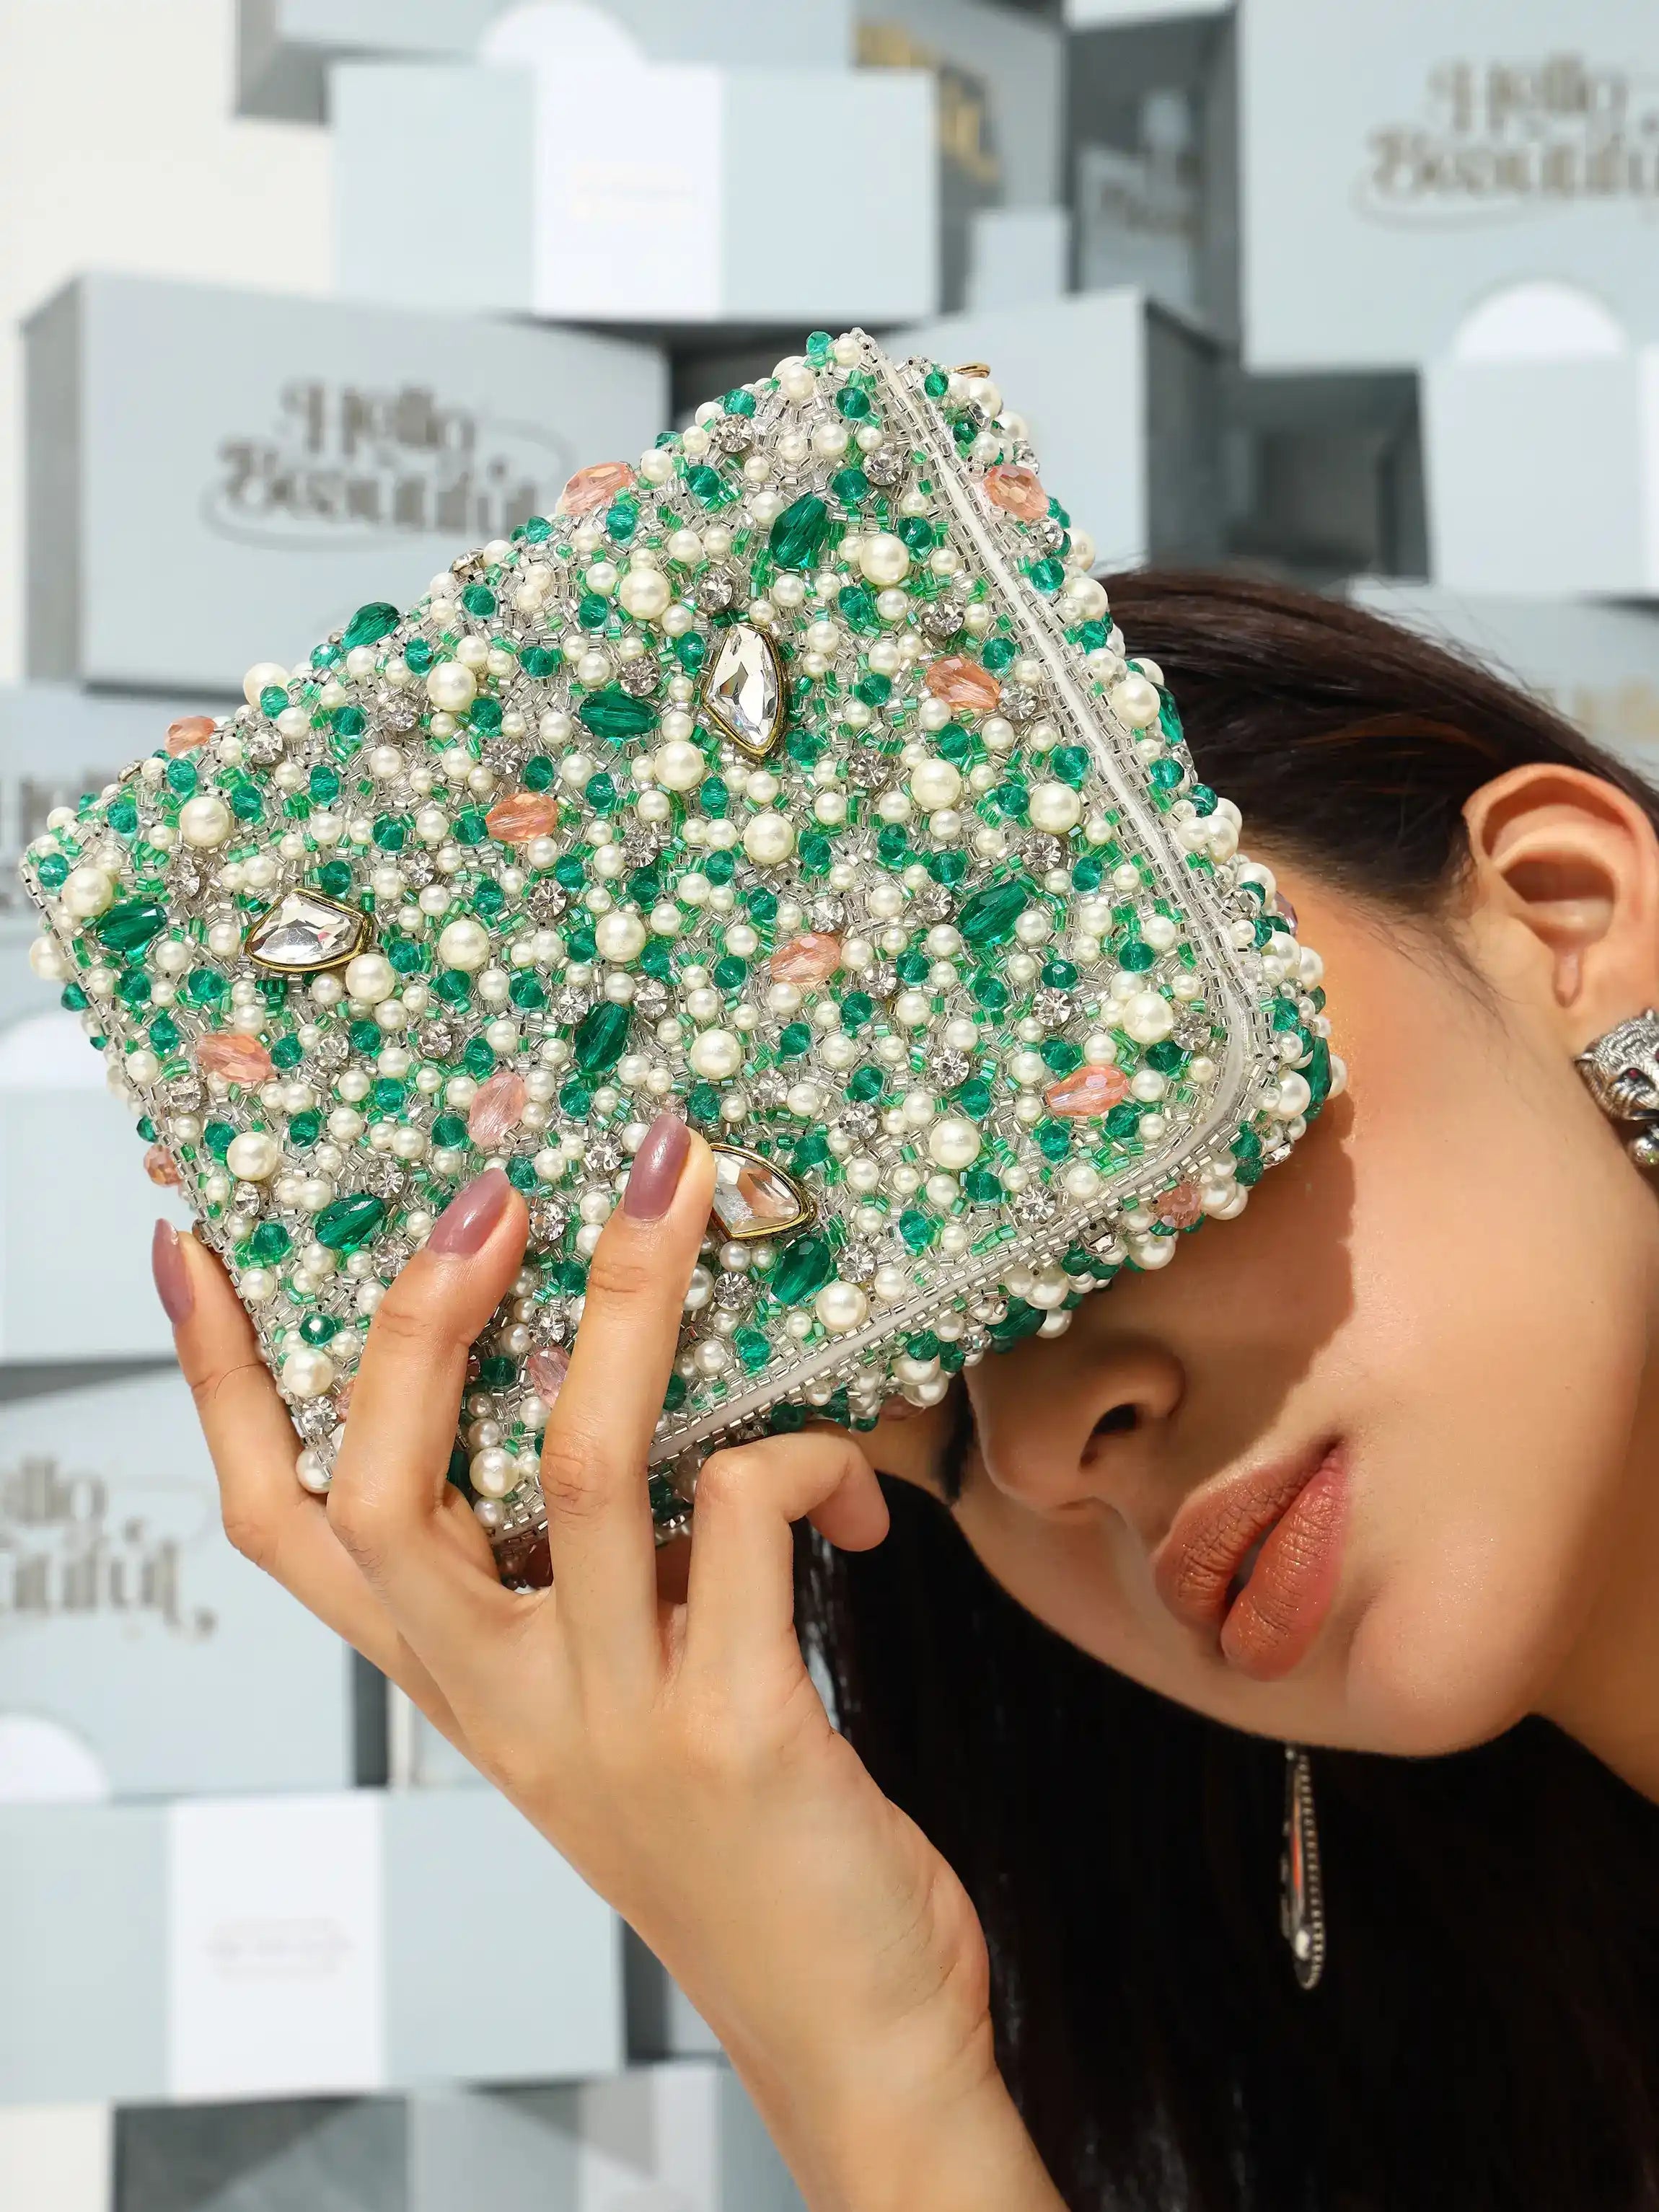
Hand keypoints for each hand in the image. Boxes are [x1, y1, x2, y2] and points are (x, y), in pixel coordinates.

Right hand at [157, 1115, 1062, 2211]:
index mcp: (464, 1685)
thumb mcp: (621, 1706)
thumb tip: (633, 1394)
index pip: (288, 1529)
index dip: (227, 1389)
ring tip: (674, 1188)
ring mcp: (614, 1717)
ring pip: (573, 1461)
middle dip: (421, 1318)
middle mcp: (509, 1702)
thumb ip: (594, 1578)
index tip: (201, 1253)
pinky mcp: (736, 1729)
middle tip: (487, 1195)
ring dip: (628, 1302)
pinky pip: (741, 1514)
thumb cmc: (744, 1849)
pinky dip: (807, 1456)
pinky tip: (857, 1494)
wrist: (849, 2036)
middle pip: (387, 1487)